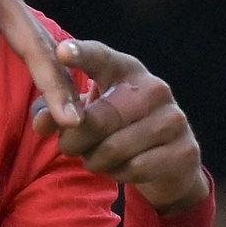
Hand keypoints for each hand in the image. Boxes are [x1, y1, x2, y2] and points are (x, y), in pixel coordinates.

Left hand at [45, 38, 209, 212]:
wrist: (173, 161)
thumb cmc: (121, 129)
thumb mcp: (90, 115)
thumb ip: (61, 113)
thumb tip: (41, 123)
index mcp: (127, 70)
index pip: (101, 57)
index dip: (81, 54)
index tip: (61, 52)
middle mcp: (155, 89)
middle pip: (100, 118)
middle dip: (75, 139)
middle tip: (69, 148)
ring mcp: (174, 119)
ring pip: (115, 148)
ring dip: (96, 160)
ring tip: (97, 159)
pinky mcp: (184, 150)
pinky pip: (134, 169)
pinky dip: (119, 174)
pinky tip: (122, 168)